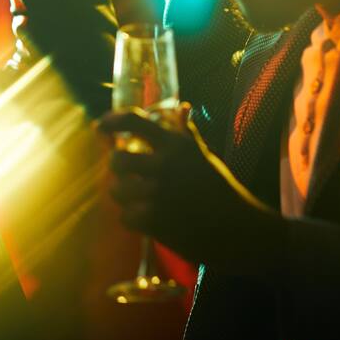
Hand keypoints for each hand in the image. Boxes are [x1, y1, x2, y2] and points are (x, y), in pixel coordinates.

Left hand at [97, 107, 286, 273]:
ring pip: (117, 191)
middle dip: (118, 168)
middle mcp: (165, 165)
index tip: (100, 126)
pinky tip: (149, 220)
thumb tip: (181, 107)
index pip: (134, 121)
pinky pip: (125, 217)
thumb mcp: (204, 157)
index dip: (111, 121)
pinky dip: (134, 220)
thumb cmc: (221, 191)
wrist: (240, 231)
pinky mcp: (155, 220)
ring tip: (141, 200)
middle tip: (127, 174)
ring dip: (125, 197)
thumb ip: (185, 134)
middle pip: (117, 159)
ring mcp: (158, 193)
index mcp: (177, 145)